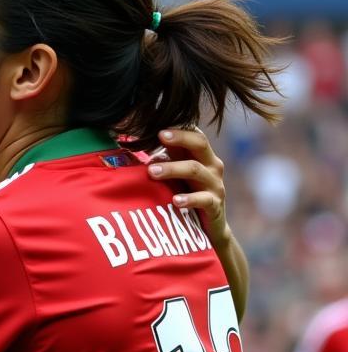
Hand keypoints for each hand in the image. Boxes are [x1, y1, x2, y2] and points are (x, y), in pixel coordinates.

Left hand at [148, 127, 231, 246]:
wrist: (210, 227)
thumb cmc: (187, 193)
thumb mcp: (176, 174)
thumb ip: (163, 159)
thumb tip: (136, 144)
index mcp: (202, 155)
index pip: (194, 133)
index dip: (179, 127)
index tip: (159, 124)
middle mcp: (212, 166)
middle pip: (200, 144)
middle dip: (180, 138)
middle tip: (159, 135)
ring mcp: (215, 185)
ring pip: (196, 170)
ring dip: (173, 168)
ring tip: (152, 171)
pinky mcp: (215, 205)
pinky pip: (204, 200)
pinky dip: (189, 199)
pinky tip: (175, 200)